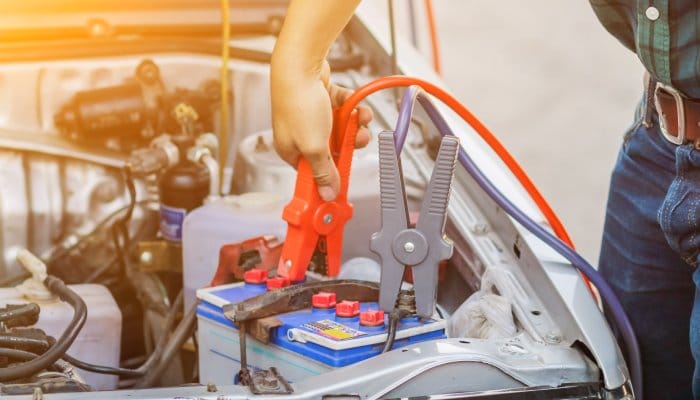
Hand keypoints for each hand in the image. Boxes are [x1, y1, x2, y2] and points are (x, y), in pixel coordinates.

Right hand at [271, 60, 372, 200]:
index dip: (329, 179)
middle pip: (331, 152)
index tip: (344, 183)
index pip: (312, 174)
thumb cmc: (299, 102)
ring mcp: (311, 117)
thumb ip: (323, 172)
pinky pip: (342, 111)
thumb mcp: (314, 147)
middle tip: (357, 142)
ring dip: (354, 127)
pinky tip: (357, 107)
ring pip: (340, 131)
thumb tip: (327, 194)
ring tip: (361, 120)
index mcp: (290, 150)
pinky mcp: (321, 100)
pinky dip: (352, 109)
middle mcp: (299, 135)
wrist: (300, 64)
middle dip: (348, 147)